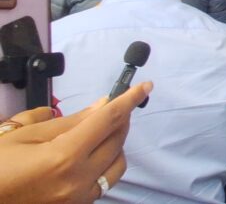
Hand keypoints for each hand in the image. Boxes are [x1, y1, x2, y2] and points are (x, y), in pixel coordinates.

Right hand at [0, 81, 151, 203]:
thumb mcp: (26, 133)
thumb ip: (70, 120)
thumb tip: (102, 105)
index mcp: (64, 157)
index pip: (109, 120)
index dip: (129, 100)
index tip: (145, 86)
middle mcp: (77, 181)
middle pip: (116, 140)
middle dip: (120, 119)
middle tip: (113, 105)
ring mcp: (78, 198)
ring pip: (117, 164)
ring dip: (115, 143)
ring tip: (99, 131)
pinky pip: (104, 182)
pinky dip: (105, 164)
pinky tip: (91, 154)